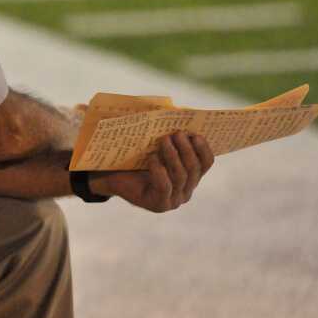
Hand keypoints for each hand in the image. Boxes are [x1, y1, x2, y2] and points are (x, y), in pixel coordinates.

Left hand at [90, 131, 213, 211]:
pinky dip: (159, 170)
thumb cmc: (136, 157)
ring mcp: (174, 200)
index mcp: (190, 175)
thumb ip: (172, 134)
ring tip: (164, 140)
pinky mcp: (159, 205)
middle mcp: (186, 190)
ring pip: (181, 176)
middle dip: (187, 149)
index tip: (195, 133)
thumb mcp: (156, 144)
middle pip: (194, 168)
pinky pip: (165, 186)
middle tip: (177, 133)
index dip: (203, 148)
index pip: (206, 162)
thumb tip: (181, 112)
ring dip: (173, 156)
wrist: (112, 175)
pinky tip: (152, 158)